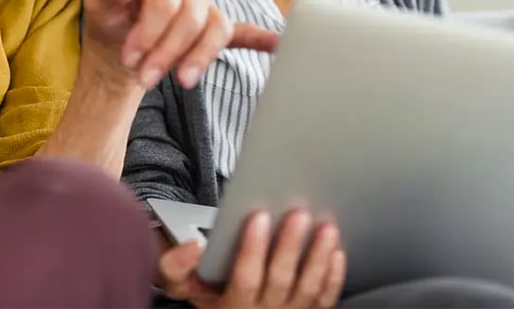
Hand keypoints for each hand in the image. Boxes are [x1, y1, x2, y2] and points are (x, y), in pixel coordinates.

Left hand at [82, 0, 278, 90]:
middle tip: (144, 78)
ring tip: (180, 81)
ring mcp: (206, 7)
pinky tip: (276, 44)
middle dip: (168, 52)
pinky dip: (260, 38)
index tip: (131, 57)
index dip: (150, 30)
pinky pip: (243, 32)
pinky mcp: (215, 31)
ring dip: (198, 58)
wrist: (120, 46)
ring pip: (216, 29)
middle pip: (192, 18)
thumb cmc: (111, 21)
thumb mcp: (100, 7)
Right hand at [158, 210, 345, 307]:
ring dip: (318, 258)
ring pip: (307, 290)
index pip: (245, 278)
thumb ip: (177, 265)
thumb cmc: (206, 290)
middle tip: (299, 214)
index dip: (253, 248)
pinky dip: (333, 277)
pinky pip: (324, 300)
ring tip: (326, 228)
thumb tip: (194, 247)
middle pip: (280, 280)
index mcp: (231, 306)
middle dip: (290, 246)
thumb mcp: (182, 283)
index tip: (259, 215)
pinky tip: (336, 253)